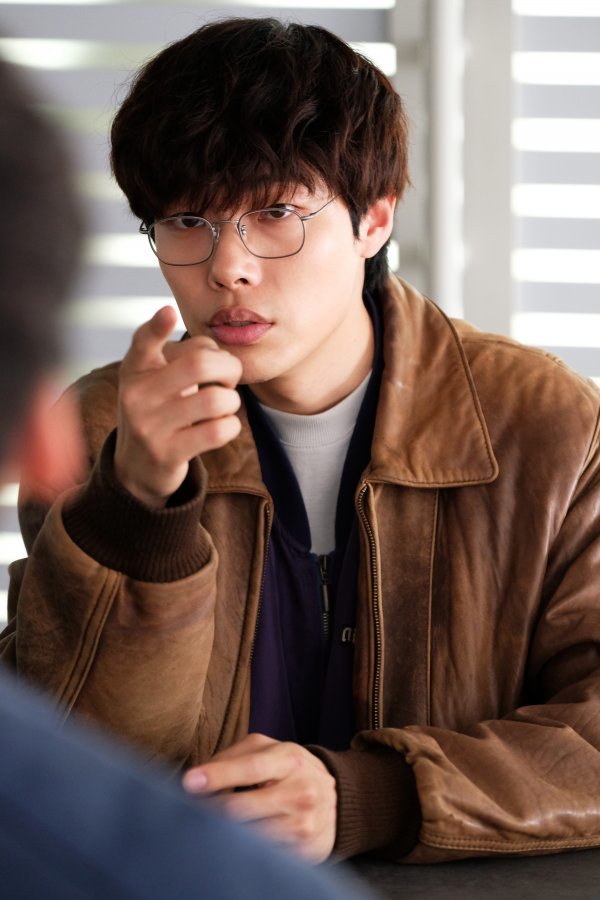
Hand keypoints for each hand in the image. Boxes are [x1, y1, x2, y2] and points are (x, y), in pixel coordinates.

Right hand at [114, 306, 241, 506]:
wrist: (136, 468)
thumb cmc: (159, 413)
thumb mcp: (154, 383)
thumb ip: (180, 359)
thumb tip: (220, 353)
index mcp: (135, 370)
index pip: (142, 342)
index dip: (156, 327)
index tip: (169, 312)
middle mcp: (137, 395)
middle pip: (200, 364)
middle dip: (230, 367)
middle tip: (229, 378)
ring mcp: (150, 426)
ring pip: (216, 400)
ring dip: (233, 400)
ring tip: (225, 404)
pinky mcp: (167, 453)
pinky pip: (219, 431)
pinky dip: (231, 425)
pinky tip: (223, 426)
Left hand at [183, 733, 336, 863]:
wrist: (334, 796)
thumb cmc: (288, 768)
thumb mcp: (266, 750)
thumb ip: (231, 758)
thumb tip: (195, 779)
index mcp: (289, 759)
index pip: (249, 767)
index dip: (217, 775)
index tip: (189, 782)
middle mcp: (300, 791)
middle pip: (241, 808)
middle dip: (210, 811)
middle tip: (191, 812)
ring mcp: (303, 824)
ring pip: (248, 837)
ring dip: (223, 833)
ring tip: (215, 826)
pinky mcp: (304, 851)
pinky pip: (262, 855)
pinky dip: (244, 849)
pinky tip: (241, 840)